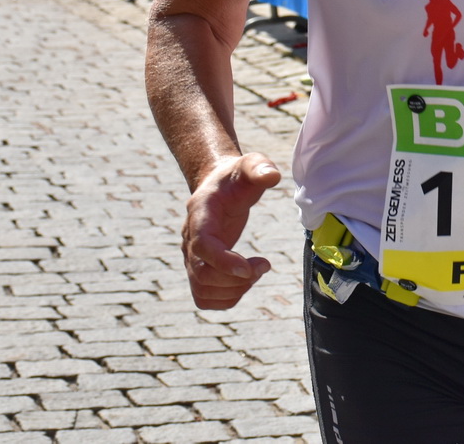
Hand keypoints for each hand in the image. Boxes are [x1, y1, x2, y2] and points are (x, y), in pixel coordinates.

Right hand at [180, 152, 281, 308]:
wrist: (219, 186)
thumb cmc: (235, 177)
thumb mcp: (249, 164)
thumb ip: (259, 167)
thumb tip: (272, 176)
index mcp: (200, 215)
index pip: (202, 245)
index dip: (223, 261)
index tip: (249, 269)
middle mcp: (190, 240)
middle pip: (202, 275)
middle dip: (236, 279)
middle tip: (264, 265)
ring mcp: (192, 257)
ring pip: (202, 291)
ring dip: (234, 291)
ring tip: (257, 272)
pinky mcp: (199, 269)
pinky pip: (204, 298)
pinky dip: (227, 298)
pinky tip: (246, 280)